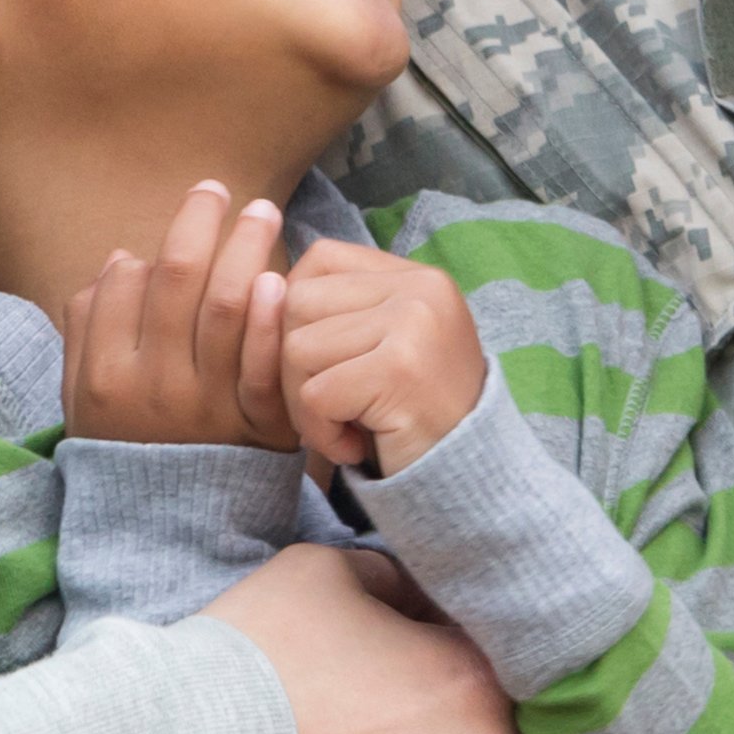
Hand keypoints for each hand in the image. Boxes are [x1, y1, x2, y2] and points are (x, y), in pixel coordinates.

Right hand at [60, 184, 296, 450]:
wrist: (170, 533)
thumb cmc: (129, 448)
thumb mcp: (85, 400)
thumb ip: (90, 330)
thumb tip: (117, 261)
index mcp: (107, 376)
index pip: (126, 287)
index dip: (154, 246)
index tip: (185, 216)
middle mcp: (155, 388)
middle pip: (179, 283)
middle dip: (201, 224)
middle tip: (221, 190)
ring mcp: (209, 409)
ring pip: (227, 308)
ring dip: (246, 249)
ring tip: (263, 214)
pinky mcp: (259, 429)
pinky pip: (267, 366)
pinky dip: (274, 321)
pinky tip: (281, 282)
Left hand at [278, 239, 491, 476]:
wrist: (469, 474)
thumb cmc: (416, 414)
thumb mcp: (387, 345)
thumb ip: (343, 310)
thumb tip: (264, 285)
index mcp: (418, 277)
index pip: (321, 258)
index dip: (298, 311)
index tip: (323, 360)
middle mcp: (419, 289)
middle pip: (297, 302)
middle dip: (293, 364)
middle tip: (332, 405)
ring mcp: (412, 324)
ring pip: (297, 349)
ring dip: (304, 403)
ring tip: (346, 425)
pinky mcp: (398, 370)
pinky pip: (314, 394)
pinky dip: (320, 432)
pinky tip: (353, 446)